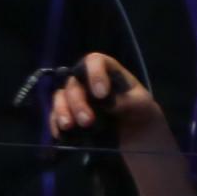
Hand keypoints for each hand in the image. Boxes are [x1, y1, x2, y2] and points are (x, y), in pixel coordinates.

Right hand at [47, 50, 163, 148]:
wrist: (137, 133)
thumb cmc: (141, 111)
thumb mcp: (142, 105)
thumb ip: (127, 101)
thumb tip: (106, 104)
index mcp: (107, 71)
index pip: (94, 61)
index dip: (94, 74)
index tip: (101, 94)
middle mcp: (86, 81)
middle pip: (74, 84)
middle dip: (78, 103)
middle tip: (87, 120)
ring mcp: (75, 98)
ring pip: (60, 97)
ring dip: (62, 111)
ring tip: (69, 127)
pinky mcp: (68, 114)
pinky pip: (54, 115)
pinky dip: (55, 124)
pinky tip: (61, 134)